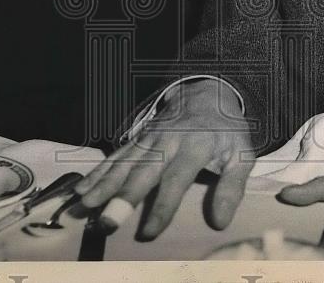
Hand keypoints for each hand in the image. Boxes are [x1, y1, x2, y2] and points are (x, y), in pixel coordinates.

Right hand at [75, 80, 254, 238]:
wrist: (207, 92)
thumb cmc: (226, 130)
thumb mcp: (242, 155)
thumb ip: (231, 187)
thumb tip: (220, 221)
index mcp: (196, 145)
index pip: (177, 178)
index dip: (163, 205)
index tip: (149, 231)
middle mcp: (168, 140)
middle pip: (143, 170)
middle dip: (124, 196)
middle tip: (107, 221)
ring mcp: (149, 137)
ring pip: (124, 162)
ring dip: (103, 184)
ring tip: (85, 205)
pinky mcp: (138, 138)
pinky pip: (116, 155)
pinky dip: (97, 172)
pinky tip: (81, 189)